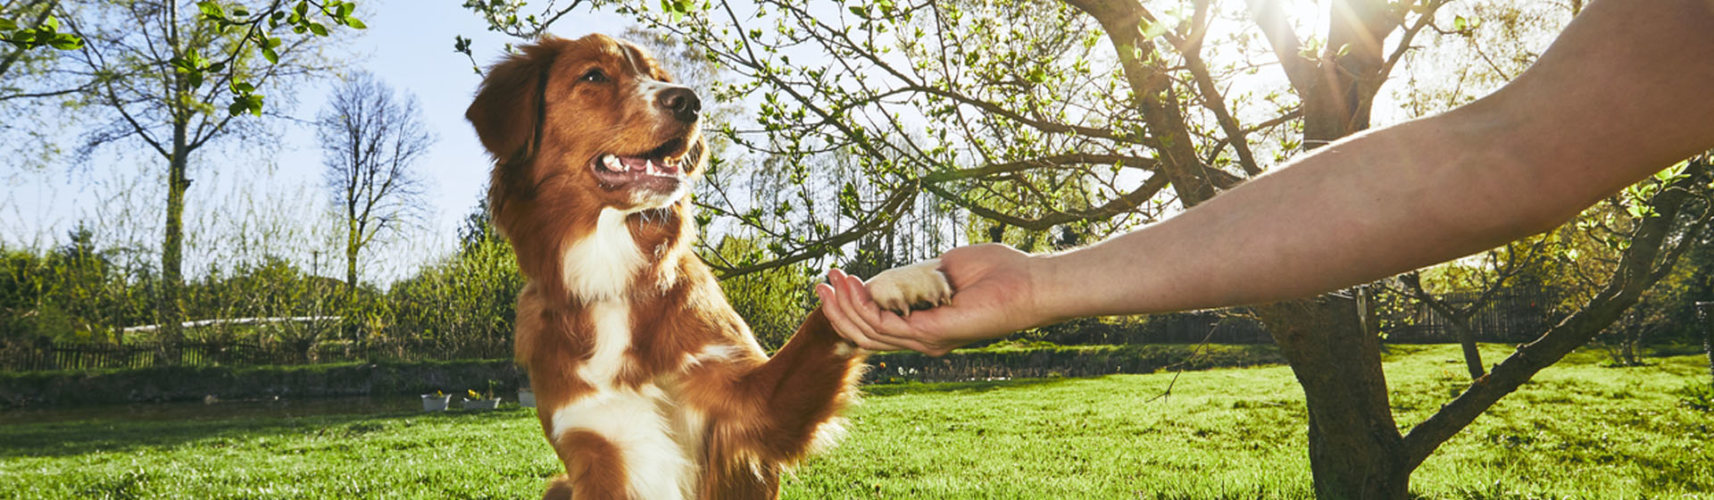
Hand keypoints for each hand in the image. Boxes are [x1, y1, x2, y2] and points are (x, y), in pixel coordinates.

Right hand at [814, 243, 1049, 355]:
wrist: (1028, 281)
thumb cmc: (996, 272)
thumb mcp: (942, 268)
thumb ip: (914, 275)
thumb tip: (888, 274)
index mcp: (925, 325)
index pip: (877, 325)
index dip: (851, 306)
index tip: (833, 281)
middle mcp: (923, 338)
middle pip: (866, 333)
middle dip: (838, 309)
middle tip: (820, 284)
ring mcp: (926, 339)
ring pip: (870, 332)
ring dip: (846, 305)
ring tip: (832, 279)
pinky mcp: (931, 335)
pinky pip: (886, 325)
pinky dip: (864, 306)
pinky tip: (854, 285)